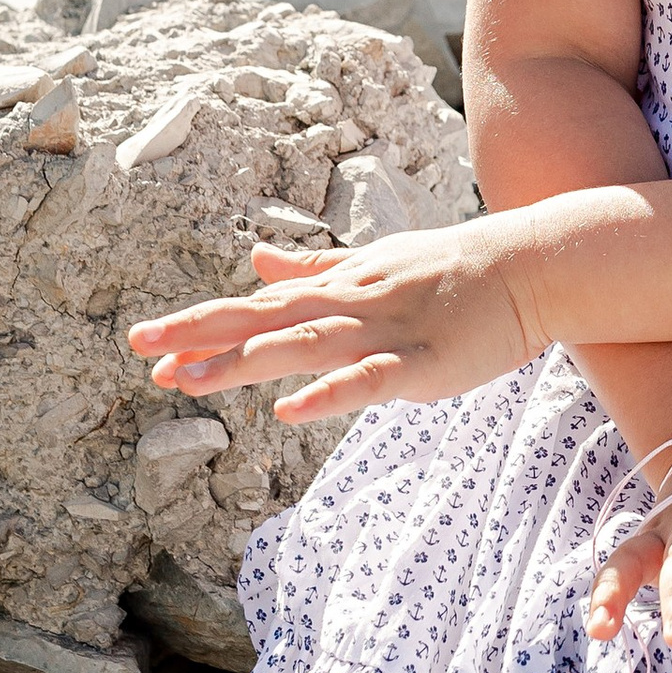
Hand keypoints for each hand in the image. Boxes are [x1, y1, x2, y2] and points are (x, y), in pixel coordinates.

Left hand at [128, 226, 548, 422]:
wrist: (531, 264)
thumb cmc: (454, 267)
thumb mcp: (374, 261)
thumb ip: (313, 267)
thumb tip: (255, 260)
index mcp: (337, 288)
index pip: (257, 308)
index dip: (201, 323)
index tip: (146, 341)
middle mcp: (349, 305)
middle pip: (263, 322)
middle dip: (199, 336)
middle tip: (140, 352)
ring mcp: (383, 332)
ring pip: (301, 347)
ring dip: (242, 363)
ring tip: (187, 380)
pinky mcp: (420, 362)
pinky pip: (367, 381)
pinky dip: (327, 394)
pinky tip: (288, 412)